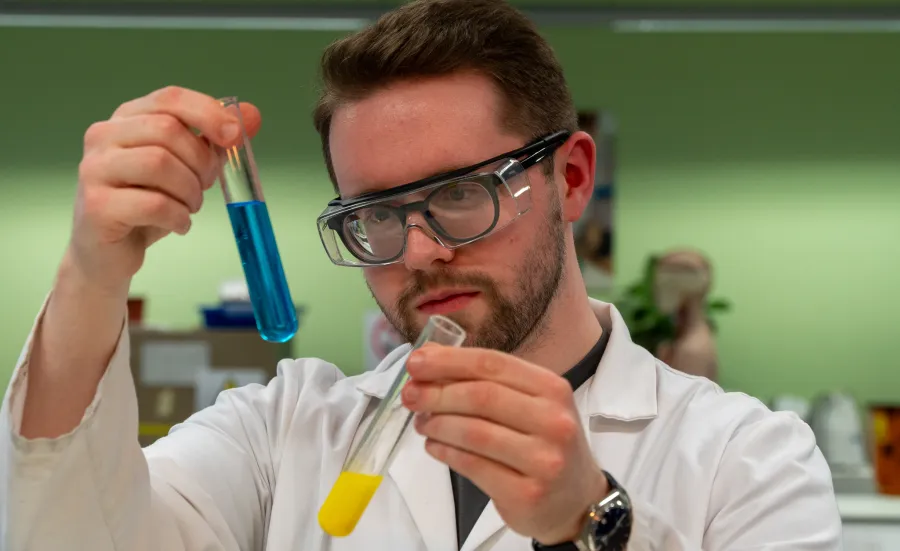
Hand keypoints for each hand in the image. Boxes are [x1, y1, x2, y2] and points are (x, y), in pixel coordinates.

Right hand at [69, 86, 260, 291]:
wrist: (108, 252)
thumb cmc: (147, 204)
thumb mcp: (187, 168)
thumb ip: (215, 140)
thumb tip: (253, 115)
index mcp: (127, 118)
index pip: (170, 98)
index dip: (207, 112)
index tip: (234, 135)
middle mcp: (103, 136)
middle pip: (168, 131)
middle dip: (201, 161)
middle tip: (205, 186)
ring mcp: (95, 170)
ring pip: (160, 164)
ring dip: (190, 191)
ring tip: (189, 207)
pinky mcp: (97, 206)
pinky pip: (154, 204)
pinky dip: (178, 216)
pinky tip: (178, 224)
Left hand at [402, 345, 608, 544]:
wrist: (576, 500)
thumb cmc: (543, 443)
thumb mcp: (526, 404)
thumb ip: (482, 380)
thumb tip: (431, 355)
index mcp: (552, 388)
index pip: (493, 364)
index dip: (449, 361)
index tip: (416, 363)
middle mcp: (553, 420)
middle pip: (481, 397)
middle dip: (437, 393)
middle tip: (410, 396)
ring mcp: (543, 459)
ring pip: (474, 432)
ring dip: (437, 424)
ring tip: (421, 422)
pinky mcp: (527, 493)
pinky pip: (473, 466)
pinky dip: (445, 453)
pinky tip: (433, 446)